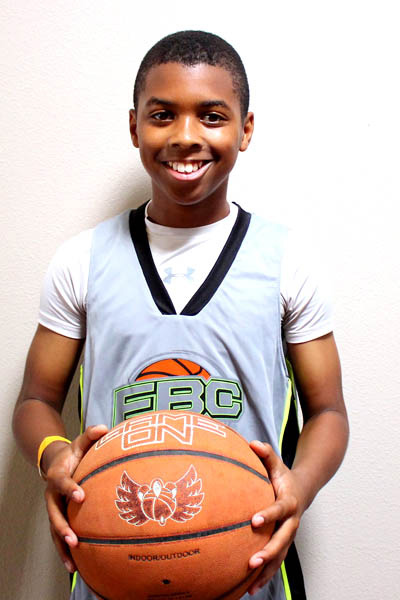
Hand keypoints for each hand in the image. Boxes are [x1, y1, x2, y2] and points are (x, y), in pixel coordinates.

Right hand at [43, 425, 107, 572]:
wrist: (56, 462)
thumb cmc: (73, 453)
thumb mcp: (81, 442)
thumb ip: (91, 435)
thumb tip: (104, 427)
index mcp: (58, 476)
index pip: (62, 483)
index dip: (70, 489)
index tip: (81, 496)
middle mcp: (52, 495)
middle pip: (54, 514)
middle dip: (63, 528)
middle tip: (74, 540)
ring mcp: (54, 508)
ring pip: (55, 530)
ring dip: (62, 547)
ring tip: (72, 564)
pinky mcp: (58, 517)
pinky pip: (60, 536)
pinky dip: (65, 551)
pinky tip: (74, 567)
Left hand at [247, 441, 304, 594]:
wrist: (303, 490)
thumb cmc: (284, 476)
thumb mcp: (277, 463)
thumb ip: (266, 454)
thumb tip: (252, 443)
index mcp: (289, 502)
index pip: (279, 510)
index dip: (268, 515)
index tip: (254, 520)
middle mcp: (291, 522)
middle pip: (282, 540)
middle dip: (268, 552)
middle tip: (252, 561)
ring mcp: (289, 535)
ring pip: (280, 556)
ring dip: (266, 571)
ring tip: (250, 585)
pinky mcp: (284, 543)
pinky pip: (276, 561)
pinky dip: (265, 575)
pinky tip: (250, 588)